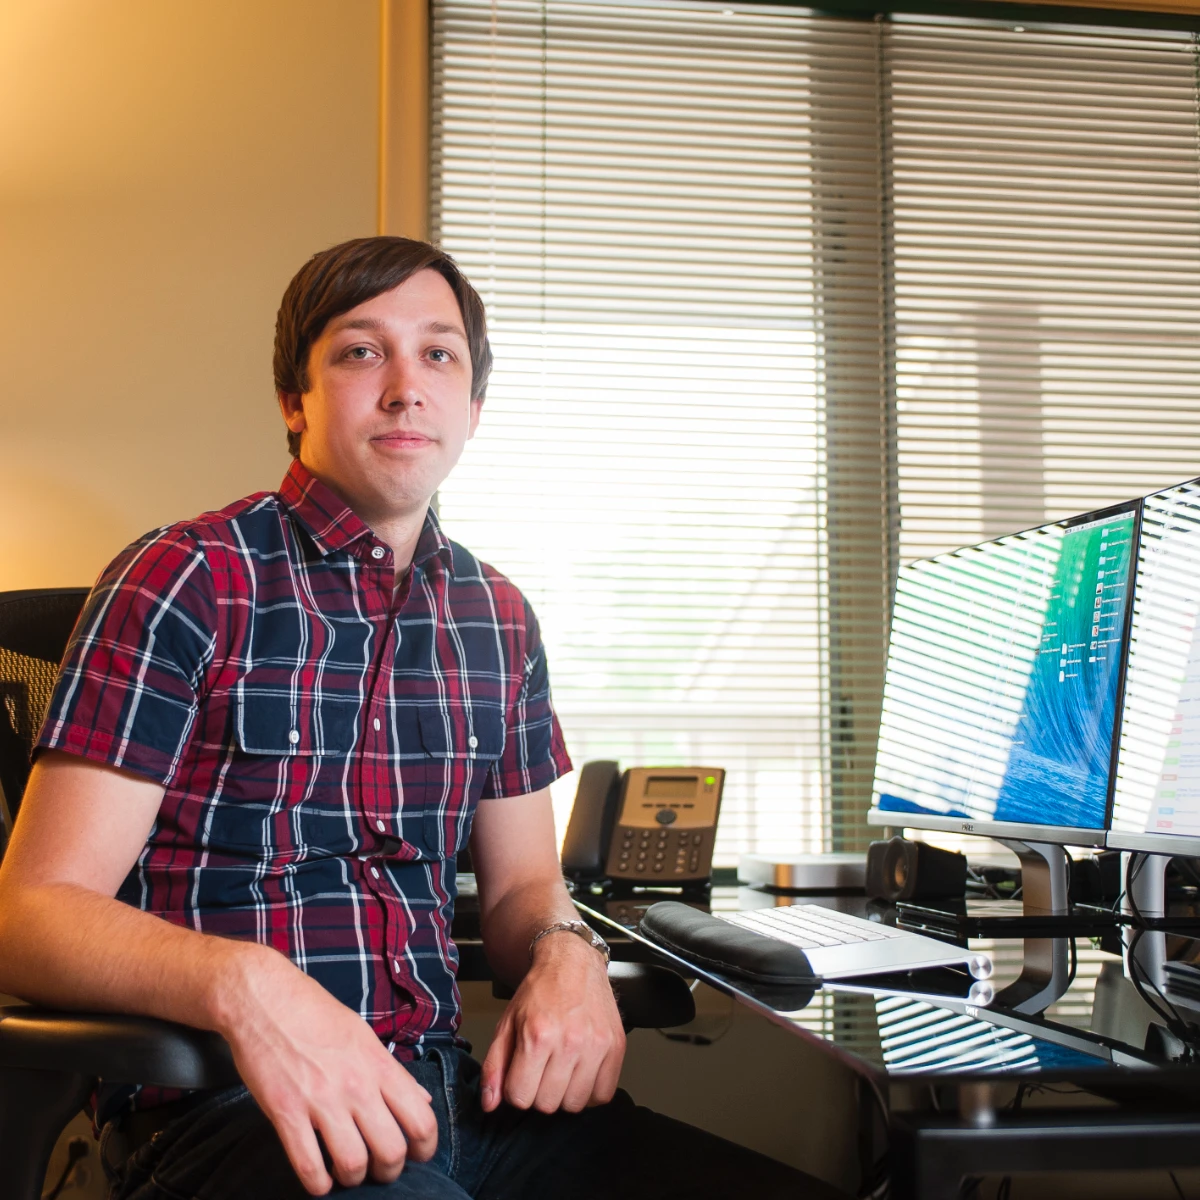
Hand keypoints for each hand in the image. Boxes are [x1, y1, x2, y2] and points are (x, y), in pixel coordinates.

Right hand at [216, 943, 438, 1194]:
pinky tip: (318, 1178)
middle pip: (391, 1151)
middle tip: (379, 1170)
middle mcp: (356, 1084)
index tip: (417, 1155)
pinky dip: (317, 1184)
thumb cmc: (314, 1013)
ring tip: (346, 1171)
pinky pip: (308, 1166)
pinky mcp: (285, 1112)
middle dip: (389, 1172)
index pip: (421, 1119)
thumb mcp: (363, 1035)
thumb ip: (392, 1071)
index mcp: (379, 1065)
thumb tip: (422, 1100)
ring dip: (353, 1179)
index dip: (425, 1148)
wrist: (264, 999)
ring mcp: (320, 1100)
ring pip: (353, 1165)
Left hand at [480, 930, 624, 1114]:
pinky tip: (581, 1073)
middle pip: (548, 1105)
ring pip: (575, 1104)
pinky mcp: (616, 1047)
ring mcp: (596, 1046)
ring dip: (565, 1094)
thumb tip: (489, 1103)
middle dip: (539, 1092)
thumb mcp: (507, 1023)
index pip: (520, 1097)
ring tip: (562, 1069)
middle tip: (541, 1069)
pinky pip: (603, 1095)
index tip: (521, 1074)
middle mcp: (569, 1042)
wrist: (572, 962)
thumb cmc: (540, 991)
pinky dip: (591, 1092)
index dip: (516, 1089)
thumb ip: (494, 1065)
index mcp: (538, 1035)